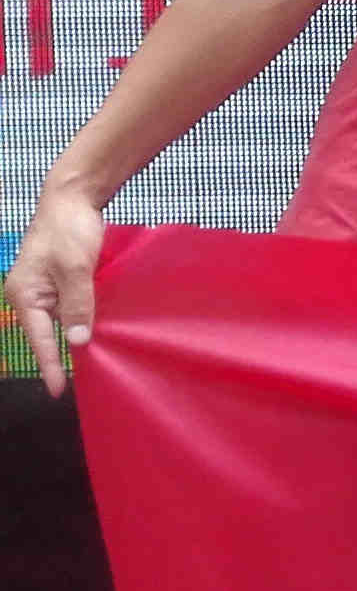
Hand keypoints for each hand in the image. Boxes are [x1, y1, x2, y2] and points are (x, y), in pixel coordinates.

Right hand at [10, 185, 104, 396]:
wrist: (73, 200)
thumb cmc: (68, 229)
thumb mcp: (75, 267)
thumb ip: (78, 304)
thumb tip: (78, 340)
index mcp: (24, 294)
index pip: (39, 338)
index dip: (50, 364)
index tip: (57, 390)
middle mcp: (30, 296)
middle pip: (49, 333)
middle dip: (64, 353)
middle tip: (79, 381)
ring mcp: (45, 291)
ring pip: (63, 322)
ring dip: (78, 335)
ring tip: (94, 361)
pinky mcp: (60, 285)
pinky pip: (72, 309)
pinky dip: (84, 319)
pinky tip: (98, 331)